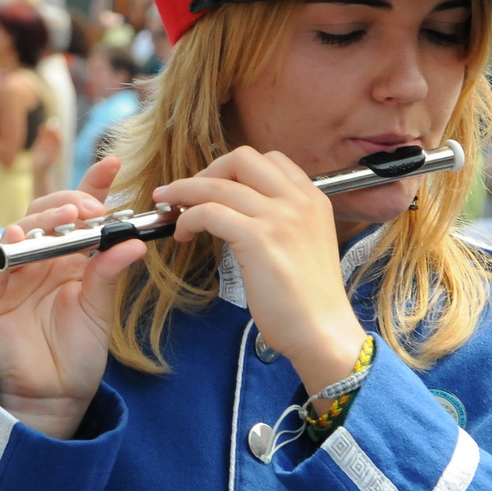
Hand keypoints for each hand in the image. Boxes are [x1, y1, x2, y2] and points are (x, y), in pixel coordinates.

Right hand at [0, 157, 144, 438]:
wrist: (54, 397)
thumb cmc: (76, 354)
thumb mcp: (99, 309)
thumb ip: (109, 274)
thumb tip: (135, 241)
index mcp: (68, 258)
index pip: (79, 213)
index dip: (93, 186)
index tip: (114, 165)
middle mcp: (38, 259)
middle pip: (48, 214)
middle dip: (70, 202)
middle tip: (93, 208)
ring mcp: (11, 275)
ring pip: (20, 230)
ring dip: (44, 218)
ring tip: (71, 214)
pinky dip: (5, 249)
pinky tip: (19, 236)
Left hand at [151, 147, 364, 397]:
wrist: (322, 332)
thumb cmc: (308, 299)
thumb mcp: (304, 244)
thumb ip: (281, 220)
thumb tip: (239, 210)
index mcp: (312, 199)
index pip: (269, 159)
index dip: (233, 169)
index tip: (213, 186)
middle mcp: (299, 201)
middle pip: (242, 159)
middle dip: (207, 171)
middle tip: (187, 194)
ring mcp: (279, 218)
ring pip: (219, 184)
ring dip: (185, 192)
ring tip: (169, 209)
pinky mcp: (258, 240)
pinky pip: (210, 212)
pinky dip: (188, 219)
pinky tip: (184, 234)